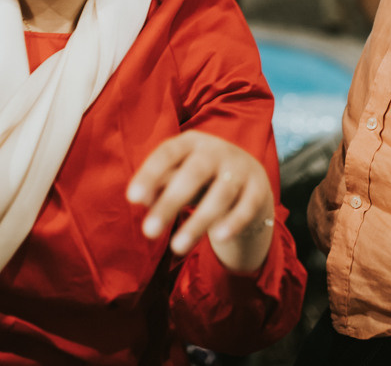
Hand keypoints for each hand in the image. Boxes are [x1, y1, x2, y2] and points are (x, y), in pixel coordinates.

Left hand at [127, 130, 275, 272]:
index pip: (168, 153)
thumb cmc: (200, 177)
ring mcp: (241, 168)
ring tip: (176, 247)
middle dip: (171, 202)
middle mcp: (217, 151)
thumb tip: (139, 198)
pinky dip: (233, 221)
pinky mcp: (259, 189)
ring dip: (198, 221)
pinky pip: (246, 207)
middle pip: (194, 173)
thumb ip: (159, 184)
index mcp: (191, 142)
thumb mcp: (178, 174)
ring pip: (221, 194)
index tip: (132, 198)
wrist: (247, 175)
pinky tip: (218, 237)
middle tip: (148, 231)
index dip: (150, 174)